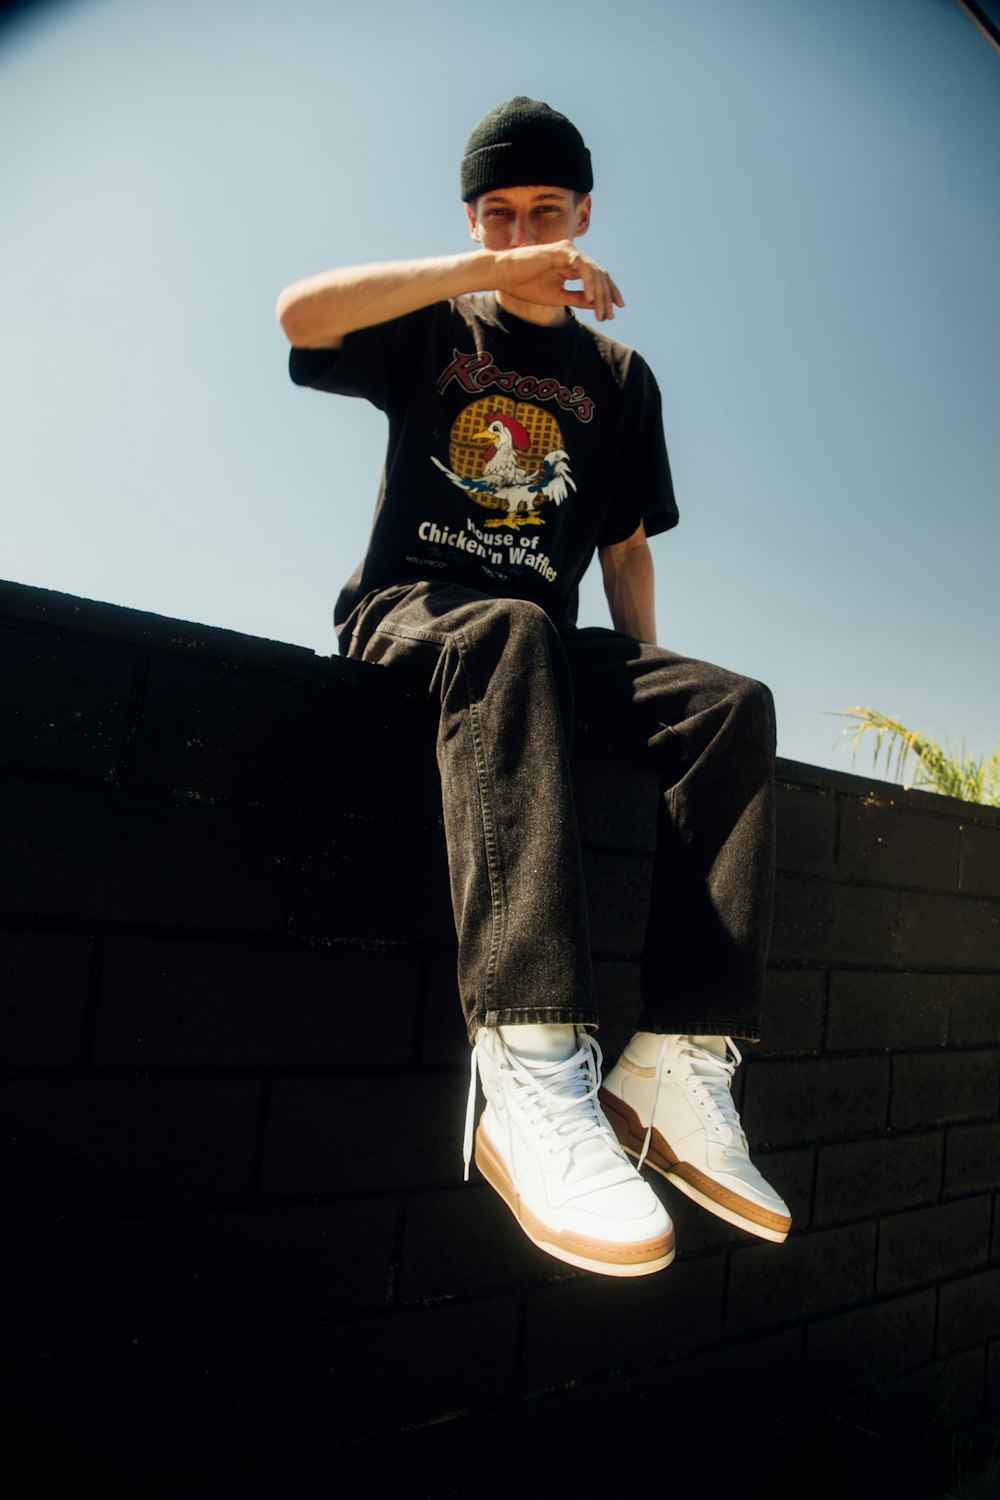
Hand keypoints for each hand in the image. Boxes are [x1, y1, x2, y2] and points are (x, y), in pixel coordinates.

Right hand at [492, 241, 624, 321]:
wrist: (504, 275)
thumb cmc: (525, 285)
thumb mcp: (557, 297)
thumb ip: (577, 298)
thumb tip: (597, 305)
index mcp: (572, 265)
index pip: (597, 277)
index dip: (608, 293)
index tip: (614, 311)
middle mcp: (573, 255)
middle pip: (600, 275)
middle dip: (607, 296)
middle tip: (610, 316)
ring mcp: (568, 251)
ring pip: (594, 272)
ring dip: (600, 294)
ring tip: (602, 312)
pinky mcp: (562, 251)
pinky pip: (583, 268)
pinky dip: (589, 283)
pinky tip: (592, 298)